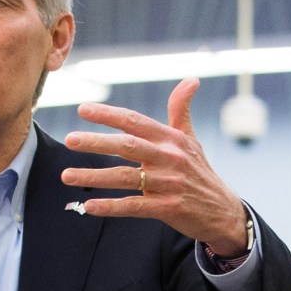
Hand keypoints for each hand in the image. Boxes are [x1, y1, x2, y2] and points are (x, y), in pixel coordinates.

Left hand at [60, 78, 247, 256]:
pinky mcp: (168, 208)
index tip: (82, 109)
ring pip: (125, 177)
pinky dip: (111, 206)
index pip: (135, 122)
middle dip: (97, 142)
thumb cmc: (198, 171)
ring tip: (67, 175)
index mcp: (171, 139)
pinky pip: (135, 207)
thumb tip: (191, 79)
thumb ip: (181, 110)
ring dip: (94, 176)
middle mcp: (169, 158)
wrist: (223, 211)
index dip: (109, 115)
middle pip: (127, 146)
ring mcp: (169, 184)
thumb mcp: (191, 139)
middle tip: (69, 139)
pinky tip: (89, 206)